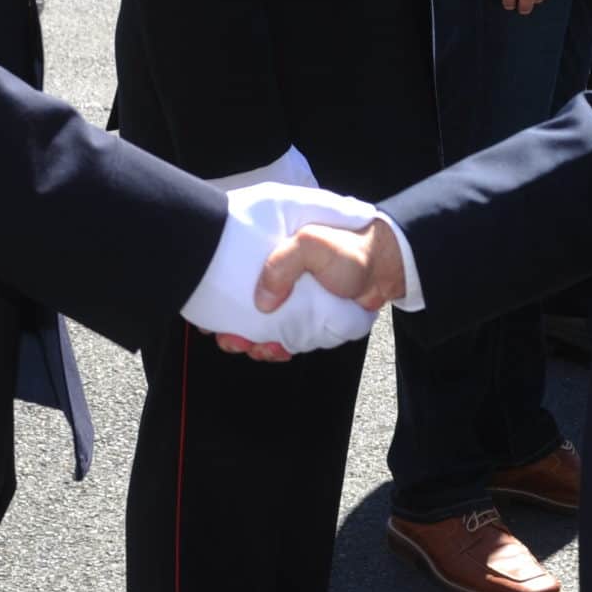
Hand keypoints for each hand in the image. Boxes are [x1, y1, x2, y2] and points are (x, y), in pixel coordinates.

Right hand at [180, 181, 380, 359]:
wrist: (385, 267)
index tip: (207, 306)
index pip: (229, 260)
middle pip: (237, 299)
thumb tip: (261, 301)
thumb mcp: (312, 244)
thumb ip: (283, 265)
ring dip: (250, 339)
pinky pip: (278, 335)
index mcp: (269, 242)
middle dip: (229, 323)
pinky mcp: (300, 316)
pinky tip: (275, 350)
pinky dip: (272, 347)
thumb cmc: (350, 247)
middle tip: (232, 337)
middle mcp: (273, 270)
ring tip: (254, 347)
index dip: (215, 283)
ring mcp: (286, 295)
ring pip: (254, 322)